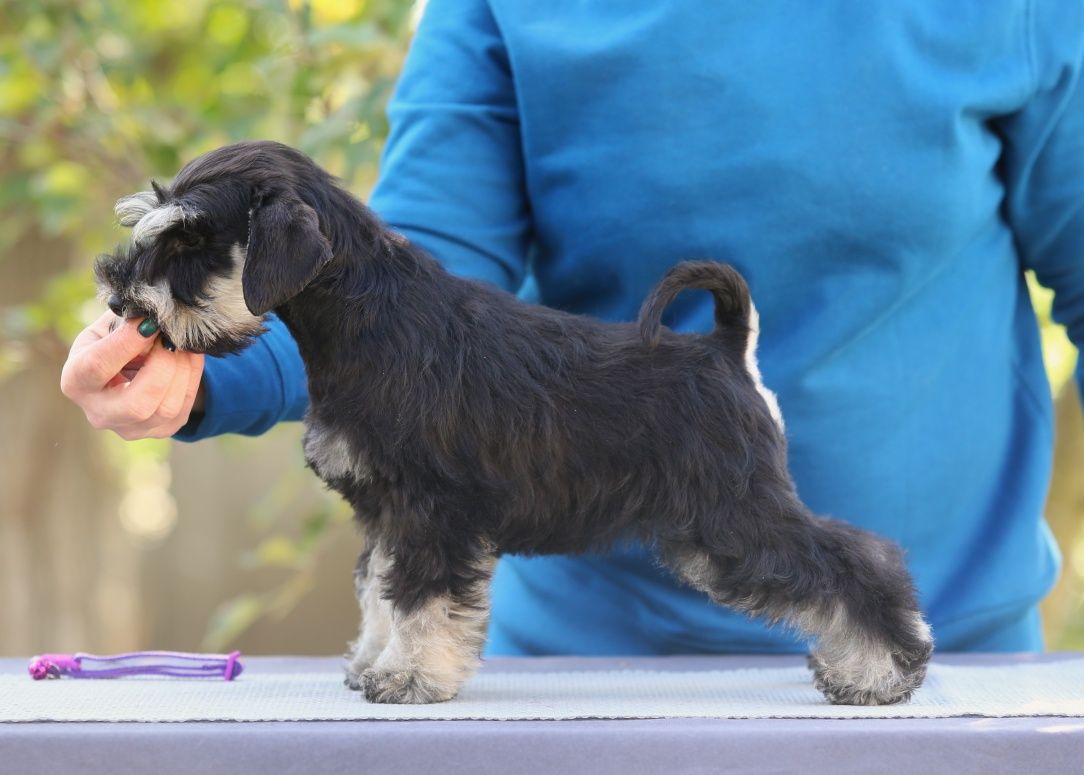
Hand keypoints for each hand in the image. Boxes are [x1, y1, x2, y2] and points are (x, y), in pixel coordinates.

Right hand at [60, 311, 205, 439]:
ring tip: (181, 344)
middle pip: (136, 404)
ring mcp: (130, 428)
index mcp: (76, 382)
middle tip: (170, 338)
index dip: (126, 343)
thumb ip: (126, 323)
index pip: (97, 367)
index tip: (149, 323)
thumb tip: (153, 319)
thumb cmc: (112, 343)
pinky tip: (188, 356)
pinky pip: (183, 406)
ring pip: (166, 407)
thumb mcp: (108, 328)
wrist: (126, 370)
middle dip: (162, 366)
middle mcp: (99, 413)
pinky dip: (191, 377)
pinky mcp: (159, 431)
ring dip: (182, 370)